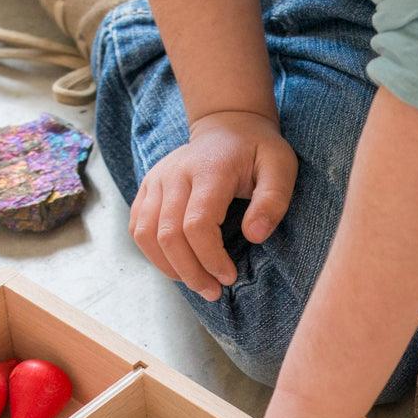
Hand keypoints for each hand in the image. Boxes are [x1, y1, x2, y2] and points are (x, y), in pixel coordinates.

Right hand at [129, 110, 296, 299]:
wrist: (227, 126)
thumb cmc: (257, 151)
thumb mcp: (280, 168)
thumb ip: (273, 201)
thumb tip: (254, 236)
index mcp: (209, 170)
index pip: (196, 224)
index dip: (210, 258)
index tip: (229, 277)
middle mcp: (174, 173)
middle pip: (168, 235)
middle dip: (190, 272)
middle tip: (213, 291)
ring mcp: (156, 179)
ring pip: (146, 234)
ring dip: (169, 267)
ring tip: (196, 283)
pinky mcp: (146, 188)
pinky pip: (137, 227)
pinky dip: (153, 253)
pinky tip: (177, 266)